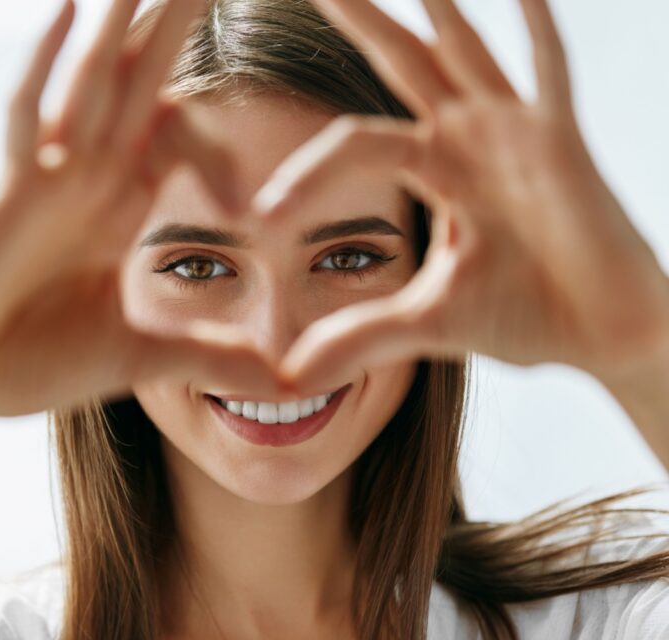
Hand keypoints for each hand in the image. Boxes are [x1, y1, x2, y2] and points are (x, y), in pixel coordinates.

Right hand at [0, 0, 283, 427]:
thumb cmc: (25, 364)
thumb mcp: (139, 359)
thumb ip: (209, 359)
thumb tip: (286, 385)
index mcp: (117, 209)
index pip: (172, 133)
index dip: (210, 100)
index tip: (251, 59)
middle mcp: (86, 181)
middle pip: (140, 85)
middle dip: (176, 25)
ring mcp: (46, 181)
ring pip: (94, 83)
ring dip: (126, 22)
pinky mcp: (8, 195)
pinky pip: (28, 117)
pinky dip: (46, 65)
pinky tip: (70, 8)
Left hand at [251, 0, 668, 393]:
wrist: (603, 337)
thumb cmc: (526, 316)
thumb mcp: (426, 323)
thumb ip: (358, 338)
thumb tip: (287, 377)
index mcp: (433, 169)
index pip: (351, 146)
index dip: (305, 176)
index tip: (260, 217)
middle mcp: (468, 138)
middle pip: (399, 62)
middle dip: (358, 17)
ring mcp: (515, 133)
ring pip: (463, 51)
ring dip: (435, 6)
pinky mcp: (561, 144)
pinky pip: (549, 75)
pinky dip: (536, 33)